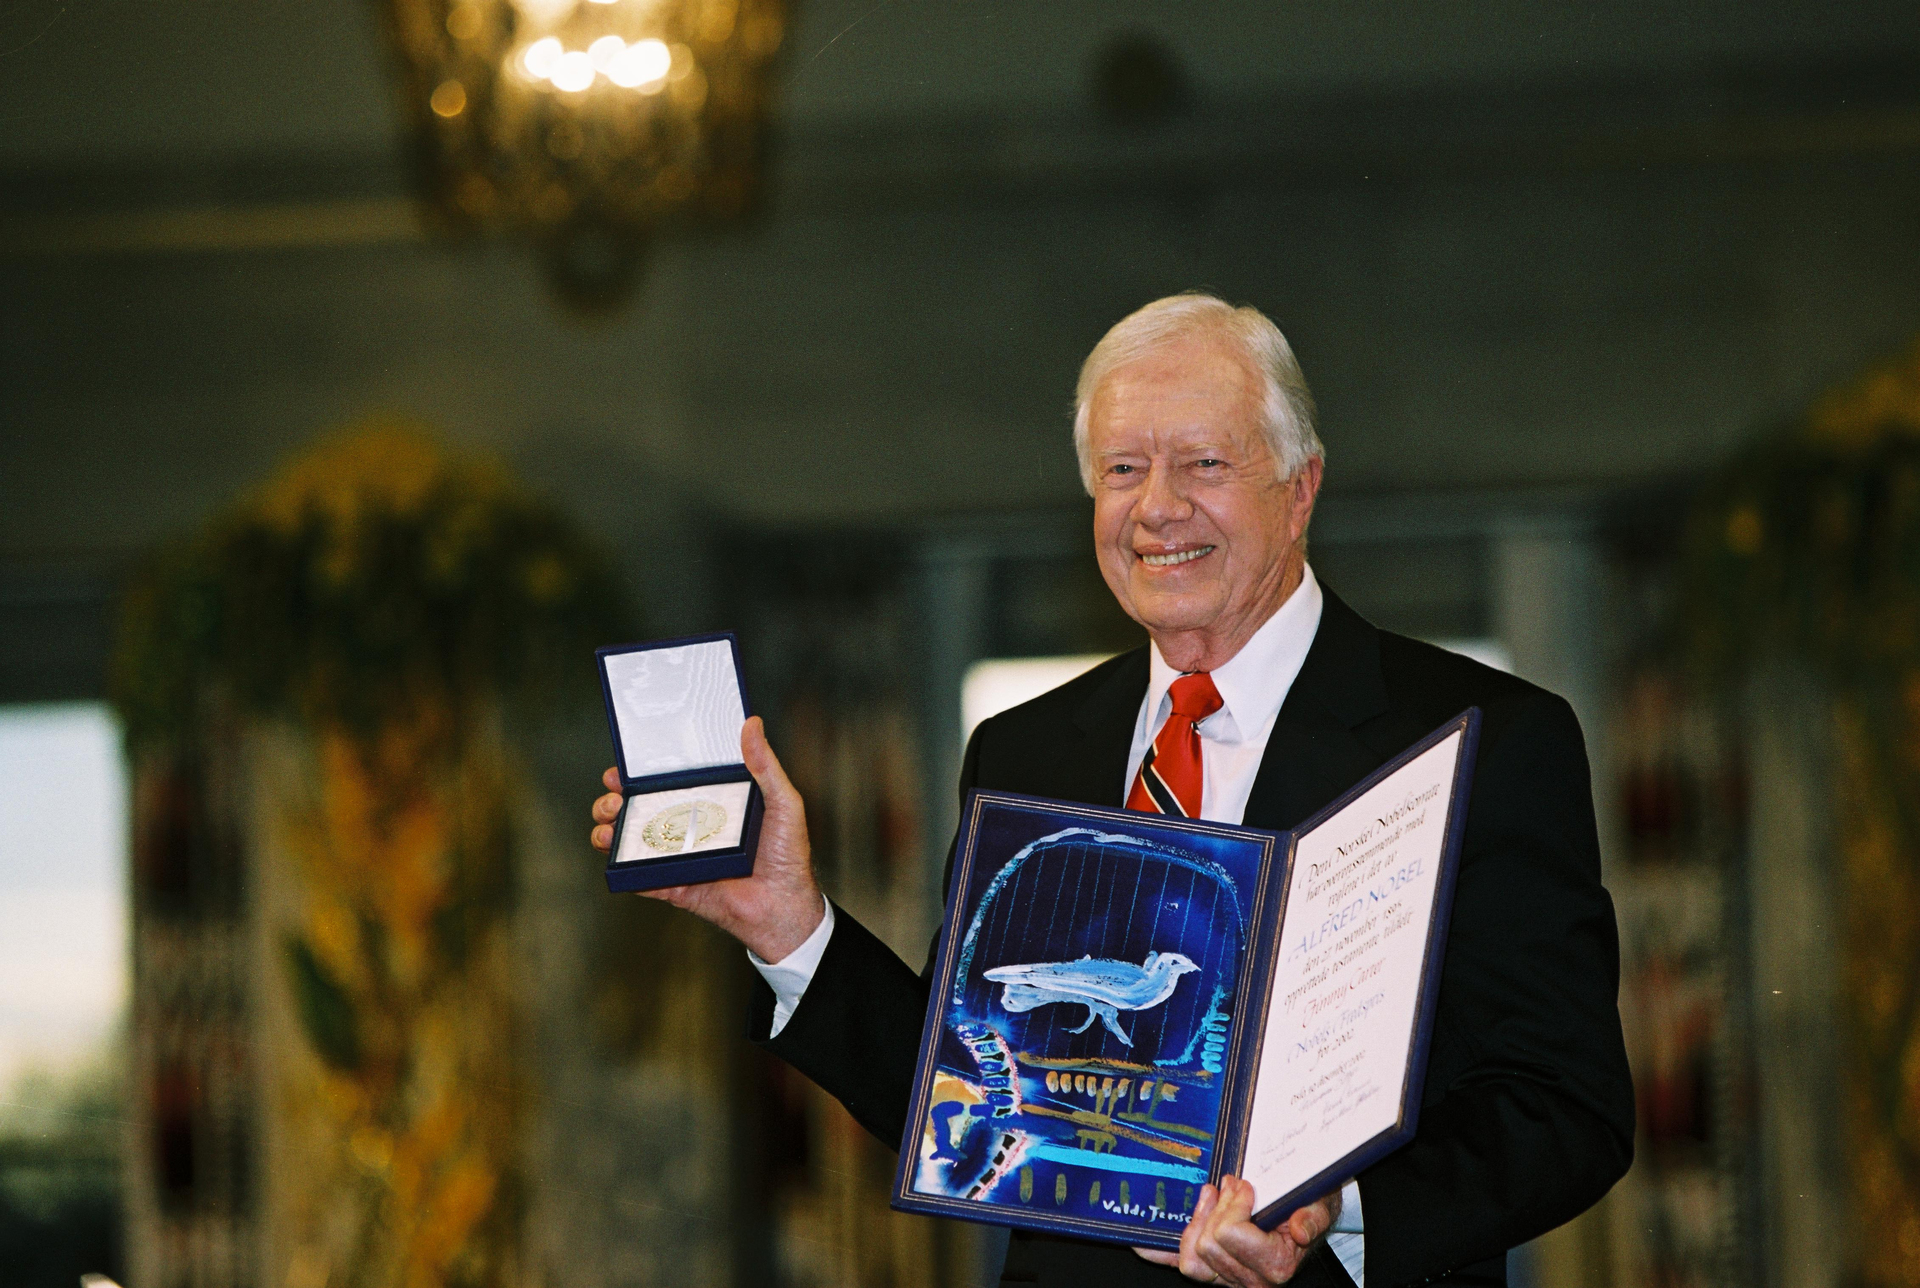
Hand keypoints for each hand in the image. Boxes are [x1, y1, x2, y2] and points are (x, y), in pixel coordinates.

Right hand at [590, 715, 824, 961]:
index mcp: (710, 804)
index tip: (623, 767)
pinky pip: (641, 878)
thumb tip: (752, 724)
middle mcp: (690, 828)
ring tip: (609, 826)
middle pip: (641, 810)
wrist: (783, 906)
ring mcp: (680, 858)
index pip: (668, 783)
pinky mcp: (675, 886)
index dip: (641, 775)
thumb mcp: (782, 802)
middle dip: (615, 801)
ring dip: (611, 831)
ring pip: (632, 842)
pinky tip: (617, 856)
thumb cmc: (787, 854)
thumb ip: (765, 765)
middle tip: (614, 798)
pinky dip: (623, 869)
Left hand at [1132, 1177, 1340, 1285]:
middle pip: (1208, 1244)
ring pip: (1192, 1258)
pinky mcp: (1215, 1272)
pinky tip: (1144, 1243)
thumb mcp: (1320, 1204)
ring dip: (1197, 1221)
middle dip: (1217, 1207)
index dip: (1233, 1204)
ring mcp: (1230, 1278)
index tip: (1245, 1186)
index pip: (1230, 1235)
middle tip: (1230, 1185)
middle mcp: (1252, 1279)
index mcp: (1276, 1265)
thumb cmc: (1311, 1205)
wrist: (1310, 1213)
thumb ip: (1313, 1218)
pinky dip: (1160, 1254)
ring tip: (1211, 1196)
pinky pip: (1182, 1265)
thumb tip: (1301, 1230)